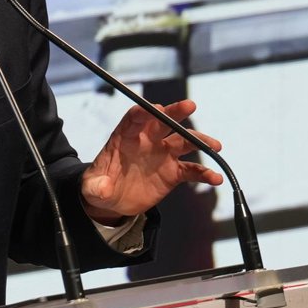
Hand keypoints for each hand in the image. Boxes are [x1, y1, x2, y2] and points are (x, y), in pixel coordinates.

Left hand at [81, 99, 223, 222]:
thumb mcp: (92, 187)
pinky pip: (191, 170)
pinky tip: (215, 178)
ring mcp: (162, 155)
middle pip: (163, 122)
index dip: (143, 113)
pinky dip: (204, 173)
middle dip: (175, 113)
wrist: (113, 201)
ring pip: (183, 142)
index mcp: (125, 137)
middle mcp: (147, 141)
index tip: (153, 109)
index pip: (134, 119)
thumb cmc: (100, 186)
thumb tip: (102, 187)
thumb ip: (96, 186)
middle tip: (189, 105)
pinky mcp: (172, 172)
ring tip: (214, 146)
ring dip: (199, 141)